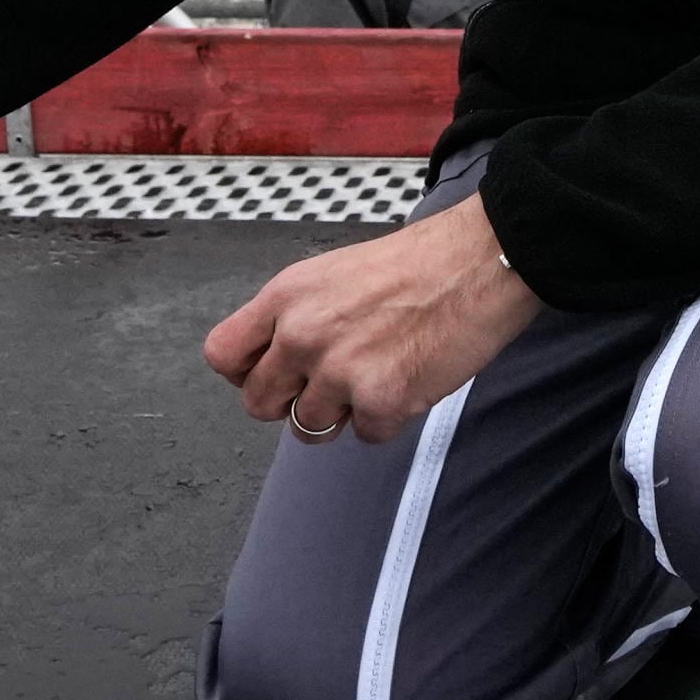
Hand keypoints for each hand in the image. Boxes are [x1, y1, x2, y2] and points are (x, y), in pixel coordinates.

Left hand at [202, 192, 539, 445]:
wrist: (477, 263)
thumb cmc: (418, 263)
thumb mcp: (332, 273)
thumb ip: (296, 314)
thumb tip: (276, 359)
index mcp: (286, 297)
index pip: (222, 354)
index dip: (245, 371)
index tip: (270, 373)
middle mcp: (302, 335)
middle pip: (258, 404)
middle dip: (289, 403)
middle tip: (326, 386)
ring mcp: (339, 372)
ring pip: (309, 428)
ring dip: (340, 414)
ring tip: (375, 376)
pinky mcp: (380, 401)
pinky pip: (365, 435)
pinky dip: (387, 418)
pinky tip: (408, 378)